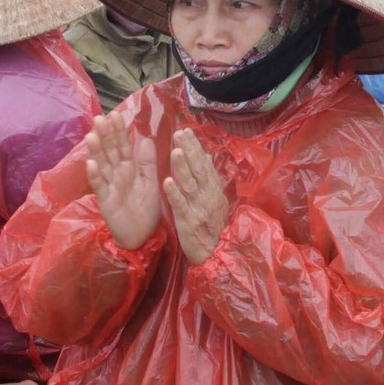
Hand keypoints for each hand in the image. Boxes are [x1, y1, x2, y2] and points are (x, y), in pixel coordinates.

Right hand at [85, 113, 160, 249]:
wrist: (142, 235)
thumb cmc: (146, 209)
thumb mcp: (151, 182)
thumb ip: (148, 162)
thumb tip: (146, 138)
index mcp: (130, 168)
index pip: (123, 146)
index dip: (119, 132)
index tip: (115, 115)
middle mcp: (117, 174)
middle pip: (110, 152)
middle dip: (105, 135)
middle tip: (100, 118)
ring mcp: (109, 186)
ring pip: (101, 165)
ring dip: (96, 151)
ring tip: (91, 136)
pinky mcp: (105, 201)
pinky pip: (99, 186)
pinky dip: (94, 176)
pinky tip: (90, 164)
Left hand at [162, 131, 229, 265]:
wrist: (216, 253)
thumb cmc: (213, 225)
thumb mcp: (215, 199)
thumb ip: (209, 178)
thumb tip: (206, 155)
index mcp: (213, 189)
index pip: (204, 163)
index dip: (195, 147)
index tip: (186, 131)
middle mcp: (207, 195)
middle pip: (198, 169)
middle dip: (189, 150)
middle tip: (180, 133)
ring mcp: (198, 208)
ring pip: (190, 184)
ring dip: (182, 167)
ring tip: (175, 150)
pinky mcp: (189, 221)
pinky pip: (181, 205)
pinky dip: (174, 193)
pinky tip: (167, 181)